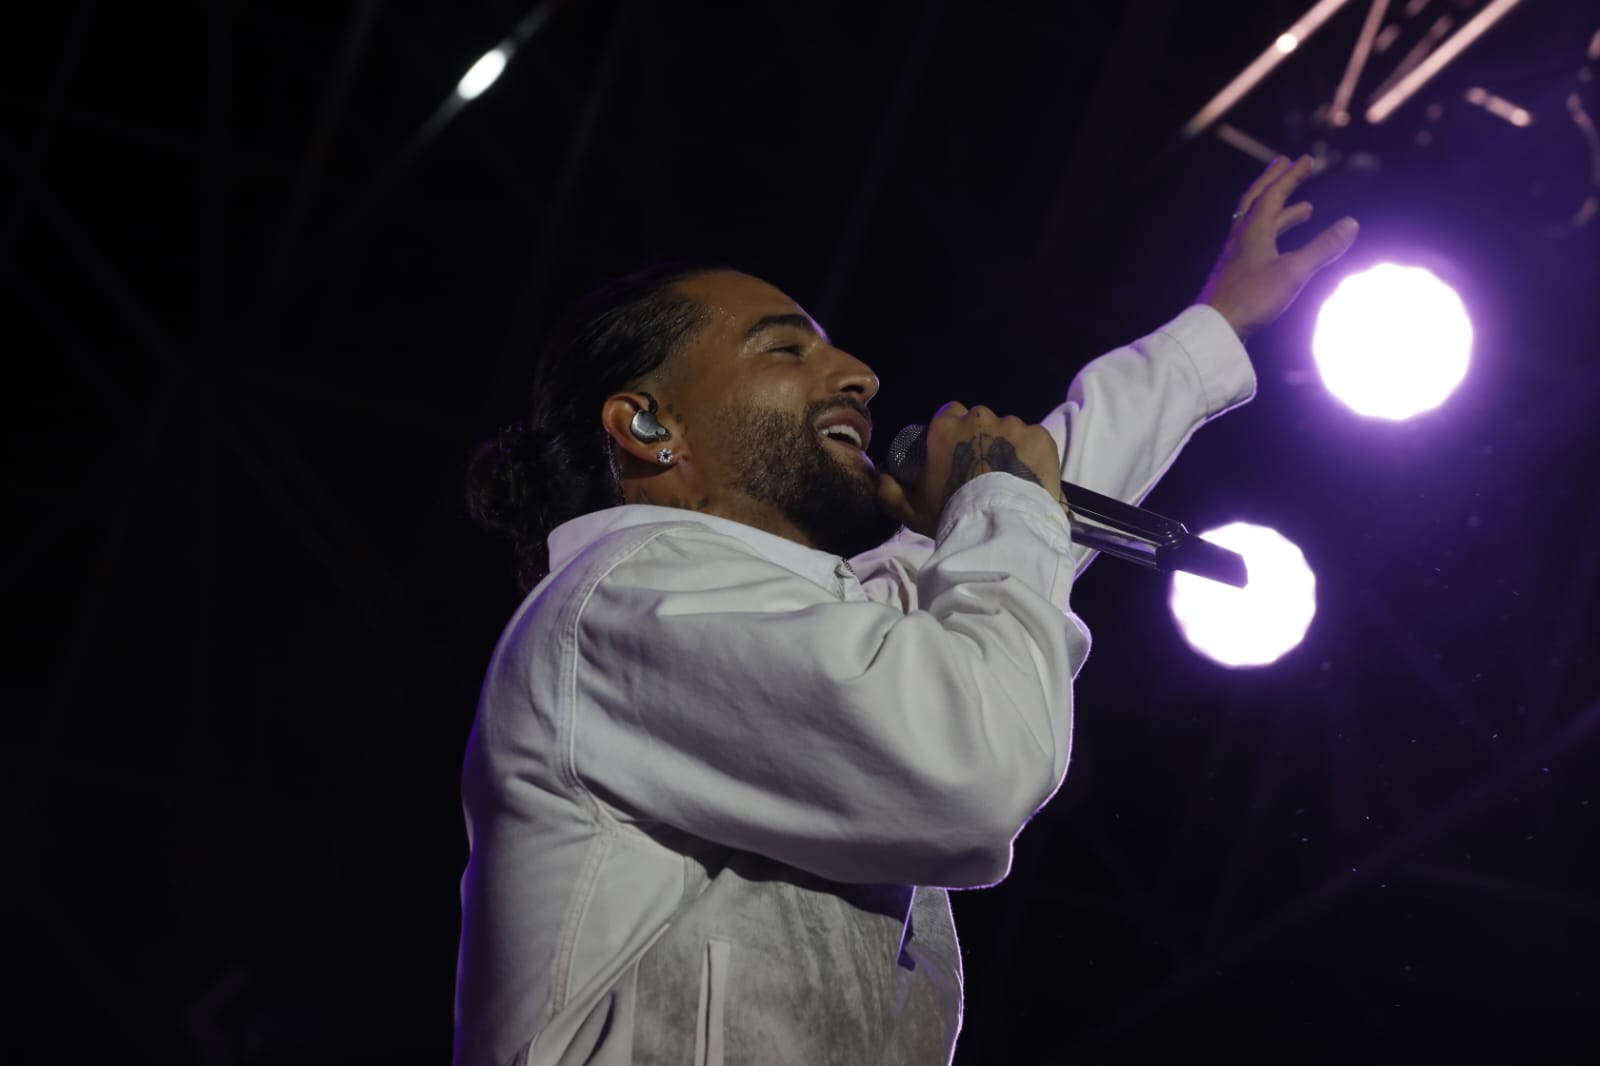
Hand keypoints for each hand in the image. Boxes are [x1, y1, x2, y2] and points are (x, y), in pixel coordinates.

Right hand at [877, 403, 1062, 537]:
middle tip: (984, 467)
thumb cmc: (951, 514)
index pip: (949, 412)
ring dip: (1008, 445)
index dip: (953, 430)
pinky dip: (1033, 454)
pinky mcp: (1040, 436)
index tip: (958, 450)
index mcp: (945, 429)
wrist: (999, 525)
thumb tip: (882, 477)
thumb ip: (890, 492)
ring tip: (1010, 475)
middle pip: (980, 419)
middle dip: (982, 436)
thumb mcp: (911, 510)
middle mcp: (978, 418)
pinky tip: (1030, 475)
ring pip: (1009, 429)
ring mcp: (1012, 425)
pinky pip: (1034, 440)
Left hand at [1197, 155, 1359, 339]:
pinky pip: (1255, 243)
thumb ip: (1322, 248)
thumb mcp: (1292, 272)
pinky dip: (1273, 234)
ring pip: (1257, 223)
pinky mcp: (1236, 273)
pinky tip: (1283, 248)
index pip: (1273, 194)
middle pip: (1256, 201)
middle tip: (1285, 165)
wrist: (1215, 327)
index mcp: (1253, 231)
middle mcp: (1242, 238)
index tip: (1305, 160)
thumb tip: (1351, 224)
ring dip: (1279, 211)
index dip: (1290, 176)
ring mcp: (1236, 255)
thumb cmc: (1251, 299)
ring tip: (1304, 209)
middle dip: (1273, 181)